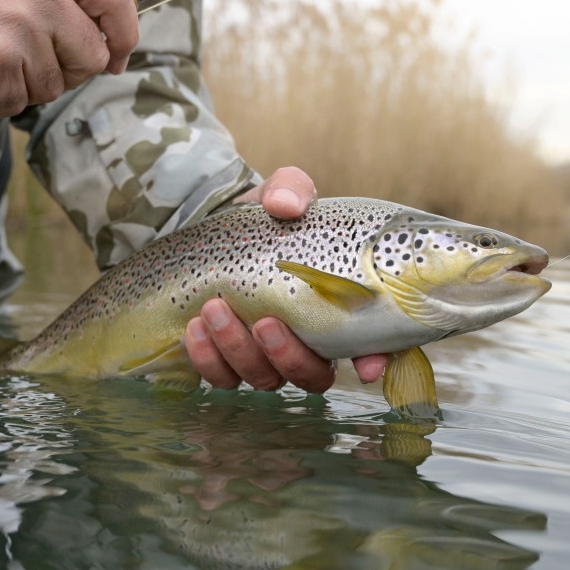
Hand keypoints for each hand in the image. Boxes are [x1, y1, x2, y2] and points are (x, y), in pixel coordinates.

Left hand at [184, 167, 388, 391]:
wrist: (215, 232)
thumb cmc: (265, 219)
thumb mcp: (282, 195)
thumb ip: (290, 191)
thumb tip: (285, 205)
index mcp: (337, 306)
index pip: (371, 347)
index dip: (374, 361)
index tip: (365, 366)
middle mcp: (308, 342)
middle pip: (312, 375)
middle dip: (287, 356)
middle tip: (263, 321)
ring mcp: (266, 357)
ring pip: (265, 379)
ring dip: (239, 350)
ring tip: (214, 308)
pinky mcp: (227, 362)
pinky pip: (222, 377)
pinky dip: (208, 358)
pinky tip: (194, 328)